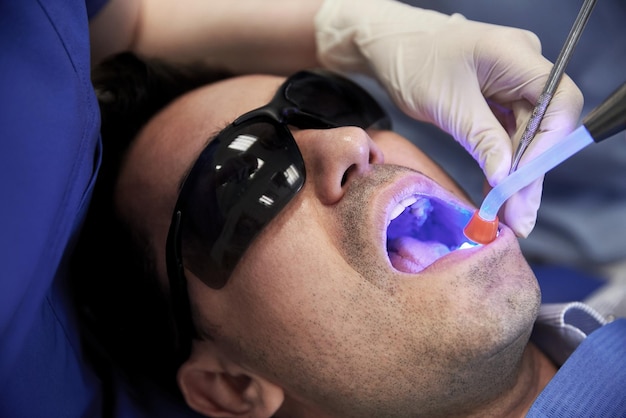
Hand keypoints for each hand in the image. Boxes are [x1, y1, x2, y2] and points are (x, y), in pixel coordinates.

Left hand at [315, 0, 582, 236]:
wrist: (392, 49)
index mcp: (516, 55)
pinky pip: (509, 136)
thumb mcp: (448, 104)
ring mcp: (513, 85)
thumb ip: (483, 139)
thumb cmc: (414, 64)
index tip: (522, 182)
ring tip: (510, 216)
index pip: (559, 101)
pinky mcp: (499, 101)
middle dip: (530, 172)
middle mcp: (523, 68)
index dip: (547, 145)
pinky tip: (497, 195)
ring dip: (516, 176)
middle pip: (545, 125)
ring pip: (528, 136)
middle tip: (520, 216)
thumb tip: (506, 179)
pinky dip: (501, 165)